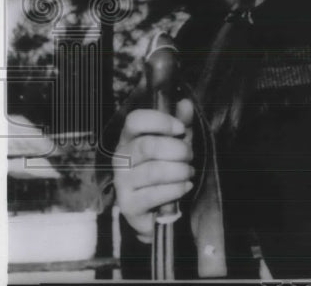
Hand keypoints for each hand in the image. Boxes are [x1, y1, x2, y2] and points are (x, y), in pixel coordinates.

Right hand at [112, 98, 194, 243]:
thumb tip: (185, 103)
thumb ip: (181, 123)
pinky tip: (185, 186)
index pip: (135, 121)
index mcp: (130, 138)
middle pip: (147, 146)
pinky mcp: (128, 205)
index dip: (160, 122)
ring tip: (188, 172)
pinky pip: (154, 194)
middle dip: (178, 150)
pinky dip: (176, 189)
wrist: (159, 207)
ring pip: (153, 171)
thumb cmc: (167, 168)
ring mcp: (122, 182)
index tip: (181, 129)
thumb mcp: (177, 143)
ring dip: (179, 171)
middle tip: (189, 156)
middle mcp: (121, 159)